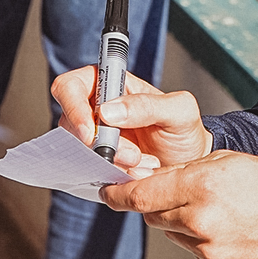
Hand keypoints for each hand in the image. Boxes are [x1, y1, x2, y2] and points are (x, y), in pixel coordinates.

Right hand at [52, 67, 211, 174]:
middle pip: (70, 123)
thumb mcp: (178, 112)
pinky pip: (89, 170)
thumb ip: (147, 105)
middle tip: (131, 155)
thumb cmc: (183, 130)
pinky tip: (135, 173)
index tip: (91, 133)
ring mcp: (94, 137)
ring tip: (141, 163)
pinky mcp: (97, 162)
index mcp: (110, 83)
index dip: (73, 108)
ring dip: (110, 162)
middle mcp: (95, 108)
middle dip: (98, 144)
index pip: (70, 86)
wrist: (188, 164)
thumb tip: (107, 111)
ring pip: (80, 150)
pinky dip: (111, 175)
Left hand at [100, 150, 257, 258]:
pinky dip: (198, 238)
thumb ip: (185, 172)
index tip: (107, 192)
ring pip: (171, 233)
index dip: (118, 194)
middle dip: (155, 203)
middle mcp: (200, 220)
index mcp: (201, 186)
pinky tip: (225, 227)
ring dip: (180, 221)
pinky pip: (192, 249)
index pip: (141, 196)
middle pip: (152, 215)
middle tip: (173, 192)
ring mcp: (207, 249)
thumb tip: (152, 179)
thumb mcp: (227, 162)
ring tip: (213, 208)